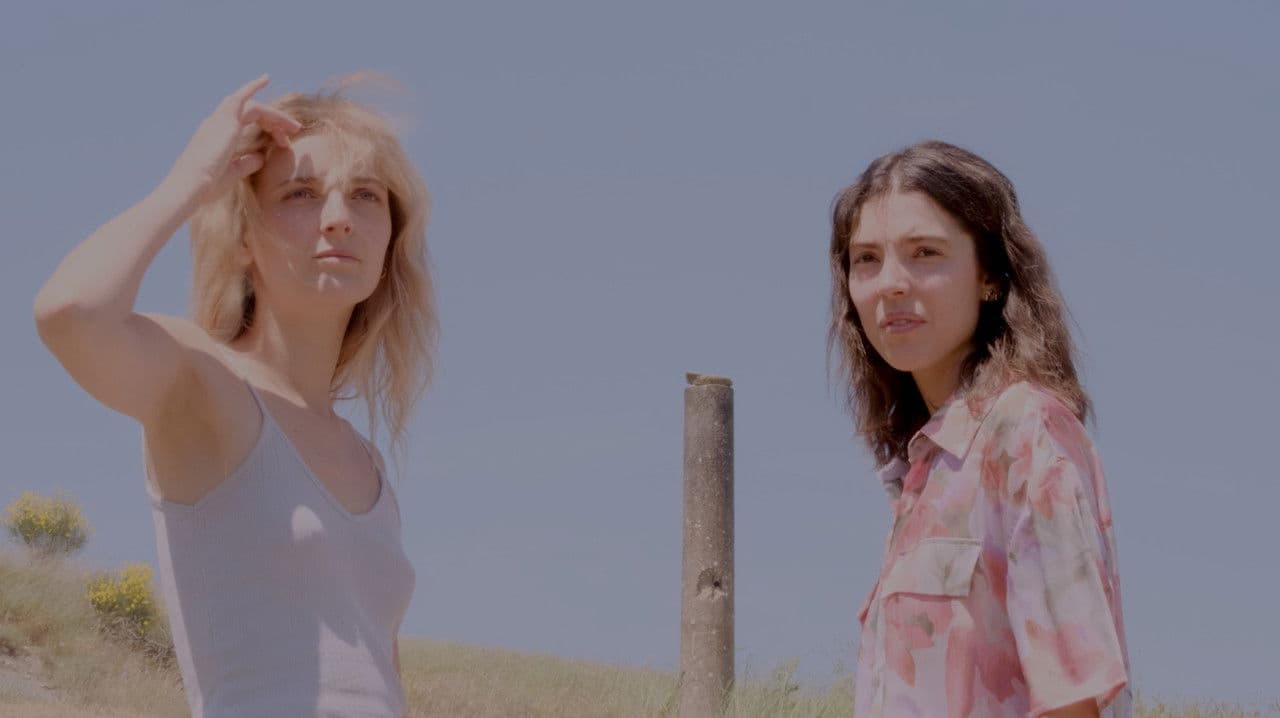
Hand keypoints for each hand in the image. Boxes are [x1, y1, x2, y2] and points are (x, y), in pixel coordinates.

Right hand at [164, 75, 301, 205]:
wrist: (191, 185)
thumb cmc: (207, 185)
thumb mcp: (232, 173)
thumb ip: (247, 163)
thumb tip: (261, 157)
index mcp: (214, 136)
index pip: (242, 123)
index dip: (265, 128)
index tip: (283, 142)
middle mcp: (215, 124)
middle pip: (250, 113)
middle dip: (274, 121)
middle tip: (294, 132)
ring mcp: (219, 120)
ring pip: (253, 109)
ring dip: (275, 116)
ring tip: (294, 127)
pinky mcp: (226, 120)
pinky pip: (242, 98)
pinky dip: (253, 85)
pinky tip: (266, 78)